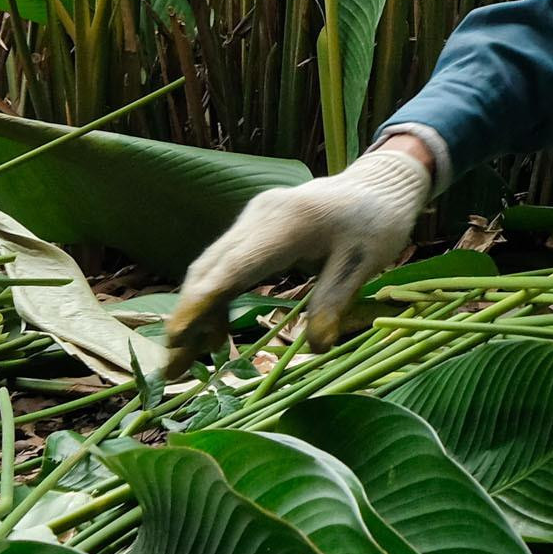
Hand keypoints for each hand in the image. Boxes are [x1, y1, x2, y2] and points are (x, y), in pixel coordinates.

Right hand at [167, 144, 431, 368]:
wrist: (379, 184)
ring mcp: (252, 218)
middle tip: (173, 369)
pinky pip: (224, 264)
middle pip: (209, 269)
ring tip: (191, 360)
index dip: (202, 304)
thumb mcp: (364, 263)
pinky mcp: (254, 227)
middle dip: (188, 318)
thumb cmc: (376, 223)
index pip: (233, 268)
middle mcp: (259, 215)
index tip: (177, 337)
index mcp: (286, 223)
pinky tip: (218, 333)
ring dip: (196, 313)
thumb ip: (334, 301)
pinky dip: (215, 299)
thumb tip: (315, 349)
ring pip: (210, 268)